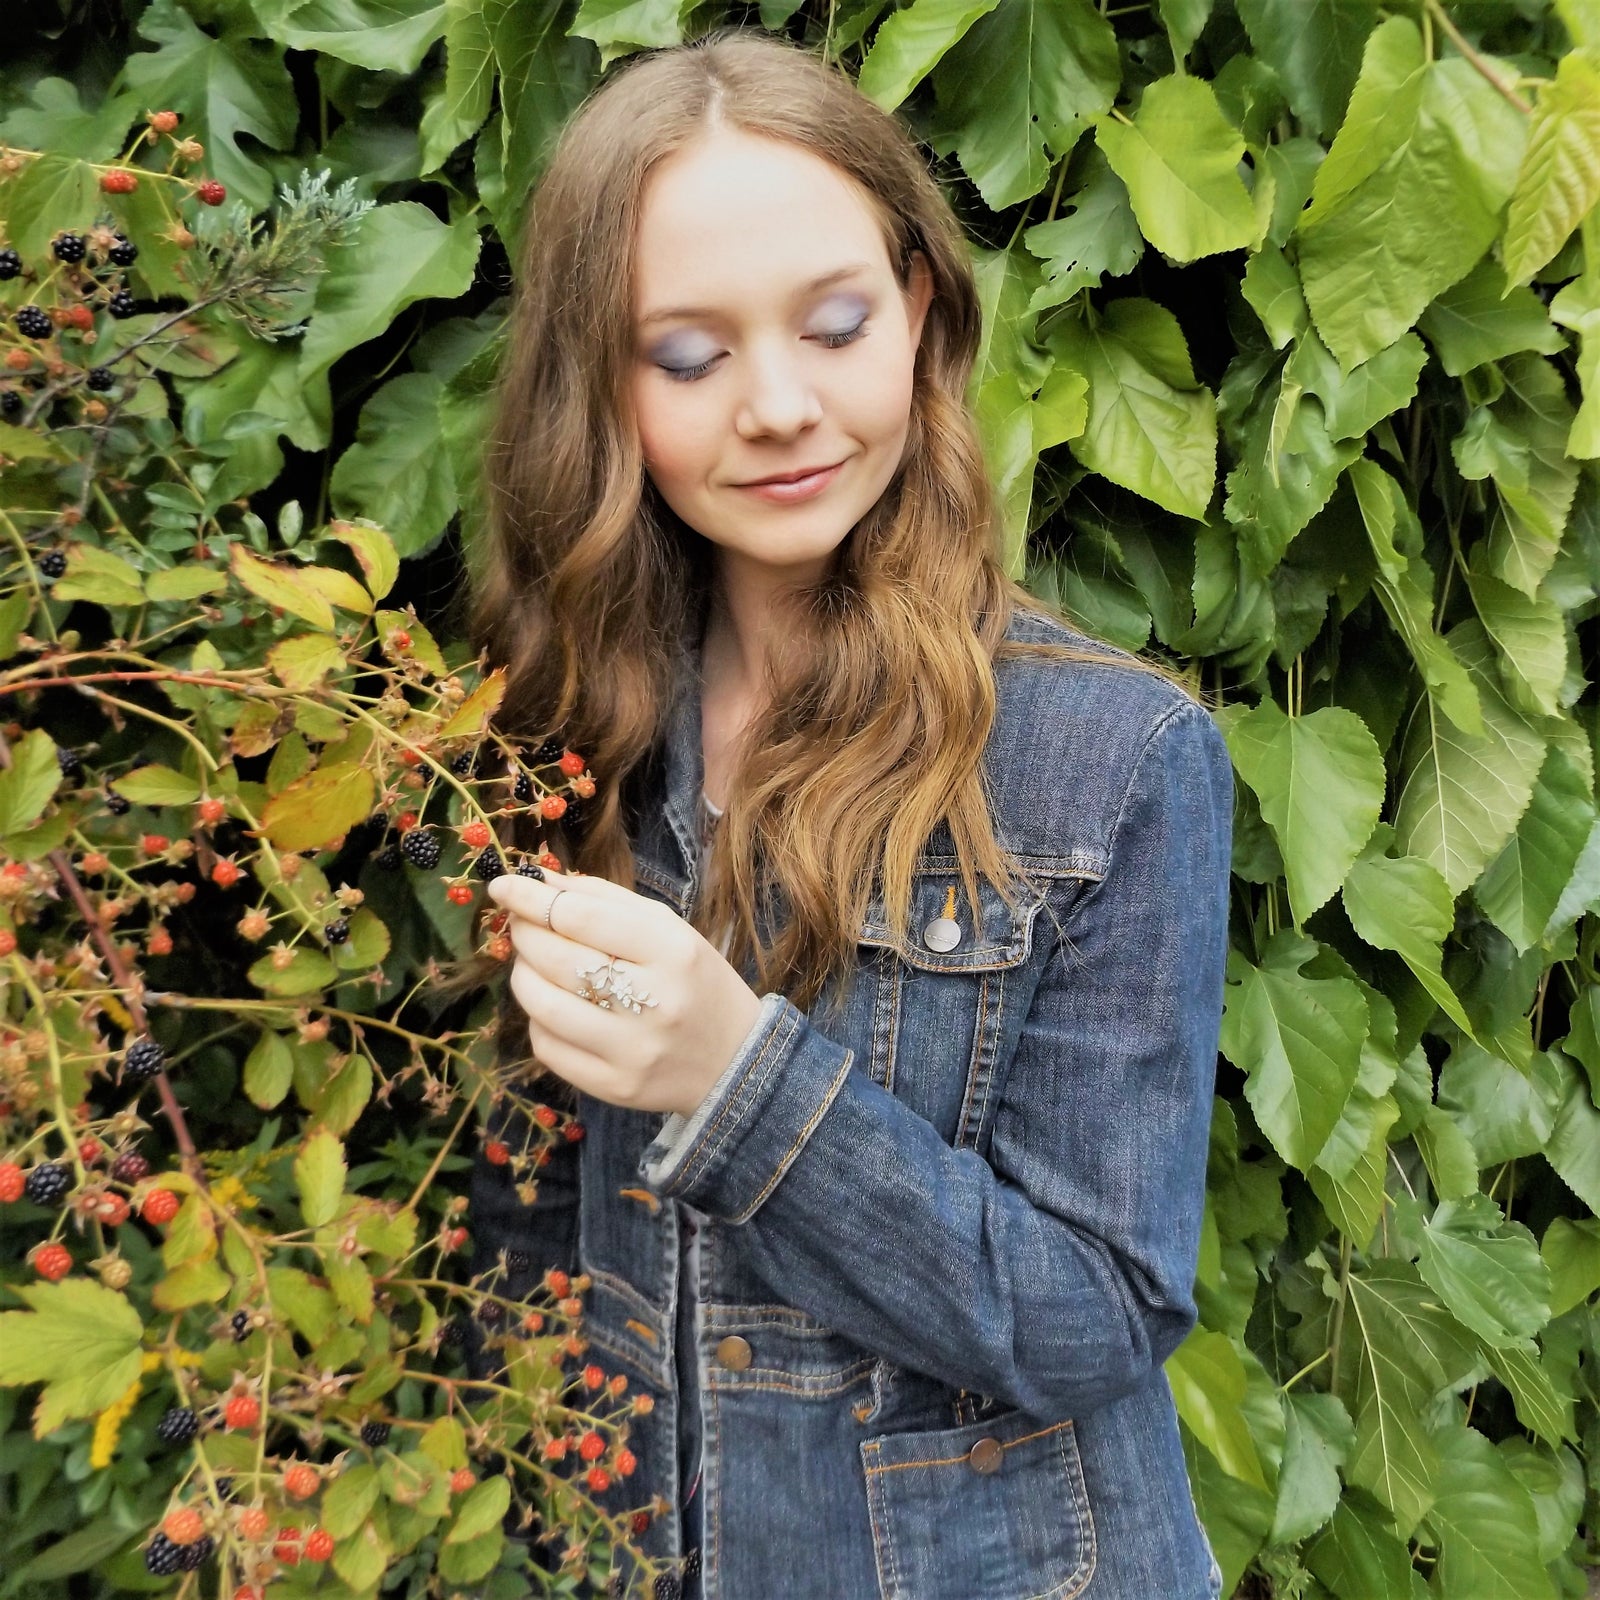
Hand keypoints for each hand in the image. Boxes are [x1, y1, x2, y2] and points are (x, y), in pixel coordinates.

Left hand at [485, 869, 764, 1118]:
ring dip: (523, 976)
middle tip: (521, 924)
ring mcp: (632, 1051)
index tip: (503, 885)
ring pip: (543, 1006)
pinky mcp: (615, 1088)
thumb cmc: (696, 982)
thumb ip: (607, 900)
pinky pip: (548, 1048)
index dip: (532, 898)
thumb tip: (542, 881)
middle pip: (557, 959)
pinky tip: (555, 1008)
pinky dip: (538, 1020)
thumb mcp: (670, 929)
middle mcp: (654, 1002)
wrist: (735, 1060)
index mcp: (673, 951)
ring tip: (533, 964)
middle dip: (525, 933)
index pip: (582, 917)